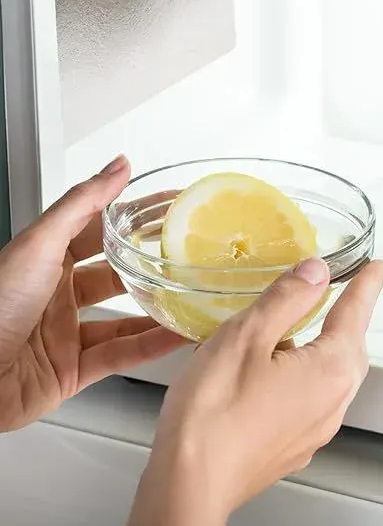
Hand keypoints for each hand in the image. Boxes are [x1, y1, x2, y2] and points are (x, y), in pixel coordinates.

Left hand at [0, 155, 186, 430]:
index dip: (135, 215)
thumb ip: (82, 203)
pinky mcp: (73, 369)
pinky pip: (122, 354)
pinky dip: (152, 346)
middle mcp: (57, 294)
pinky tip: (176, 335)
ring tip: (190, 295)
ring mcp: (66, 332)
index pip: (100, 228)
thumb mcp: (39, 244)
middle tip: (189, 252)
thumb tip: (117, 166)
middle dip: (152, 263)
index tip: (169, 204)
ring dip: (158, 308)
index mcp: (45, 259)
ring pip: (126, 317)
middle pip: (117, 273)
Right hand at [129, 257, 382, 525]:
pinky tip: (274, 370)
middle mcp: (333, 403)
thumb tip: (317, 270)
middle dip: (349, 318)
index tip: (377, 268)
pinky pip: (312, 399)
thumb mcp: (248, 335)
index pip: (356, 314)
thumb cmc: (214, 412)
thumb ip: (288, 298)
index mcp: (329, 370)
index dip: (366, 286)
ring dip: (324, 347)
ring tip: (301, 327)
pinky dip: (304, 373)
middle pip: (351, 349)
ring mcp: (314, 430)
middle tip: (345, 293)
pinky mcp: (293, 446)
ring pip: (332, 376)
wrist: (188, 483)